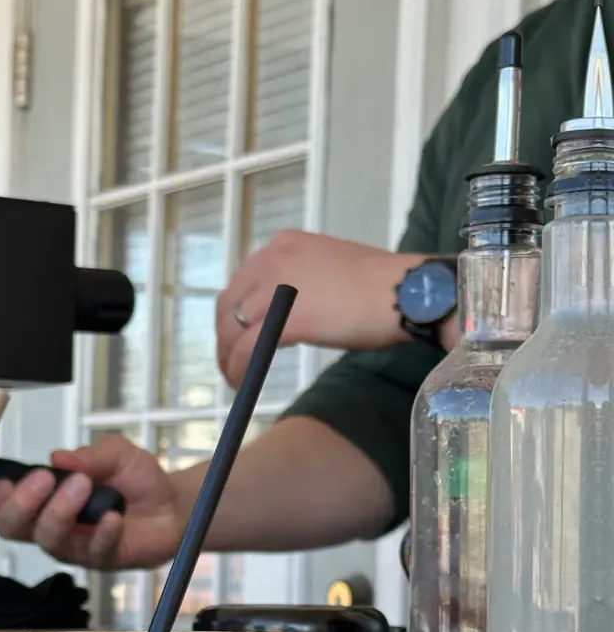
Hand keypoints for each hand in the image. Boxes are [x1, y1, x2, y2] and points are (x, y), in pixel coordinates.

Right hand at [0, 434, 183, 569]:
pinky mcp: (101, 560)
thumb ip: (89, 454)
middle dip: (19, 503)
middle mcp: (50, 526)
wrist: (175, 505)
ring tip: (85, 485)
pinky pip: (93, 551)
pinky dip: (102, 532)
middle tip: (43, 479)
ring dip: (60, 511)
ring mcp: (74, 546)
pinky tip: (114, 517)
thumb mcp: (115, 453)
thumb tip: (59, 457)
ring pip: (49, 539)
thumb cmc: (136, 479)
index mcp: (42, 499)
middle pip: (12, 528)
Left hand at [216, 230, 422, 387]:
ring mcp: (276, 288)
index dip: (233, 316)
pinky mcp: (284, 318)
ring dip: (229, 358)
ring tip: (236, 380)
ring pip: (232, 330)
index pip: (241, 282)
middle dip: (224, 339)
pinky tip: (244, 384)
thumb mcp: (329, 273)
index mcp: (283, 247)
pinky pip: (248, 349)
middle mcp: (272, 260)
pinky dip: (240, 369)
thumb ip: (301, 287)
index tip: (237, 338)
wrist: (407, 291)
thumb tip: (288, 315)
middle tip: (231, 365)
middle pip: (228, 306)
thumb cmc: (381, 287)